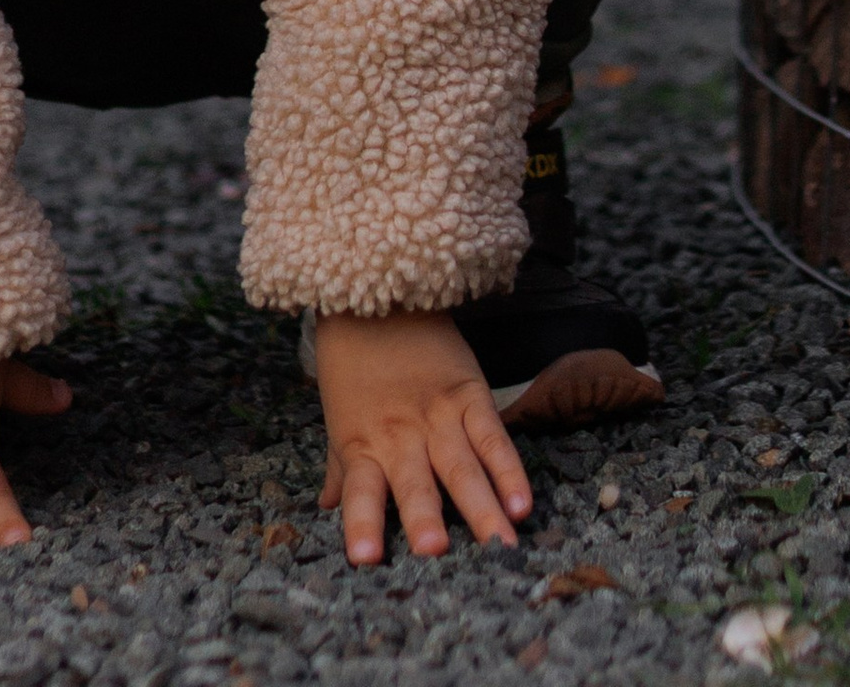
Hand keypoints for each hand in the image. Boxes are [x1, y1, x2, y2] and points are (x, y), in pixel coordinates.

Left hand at [312, 307, 531, 565]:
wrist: (378, 291)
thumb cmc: (352, 359)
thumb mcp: (339, 413)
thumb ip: (340, 465)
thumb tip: (327, 507)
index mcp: (362, 442)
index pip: (360, 491)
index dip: (362, 524)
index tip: (365, 559)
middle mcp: (400, 434)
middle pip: (415, 482)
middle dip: (426, 519)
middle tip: (435, 553)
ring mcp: (438, 413)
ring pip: (462, 466)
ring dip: (481, 506)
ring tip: (499, 542)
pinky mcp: (468, 391)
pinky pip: (492, 436)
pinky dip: (509, 469)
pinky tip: (522, 501)